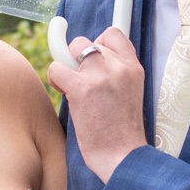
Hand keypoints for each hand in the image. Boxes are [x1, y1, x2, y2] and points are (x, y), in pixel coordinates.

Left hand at [45, 26, 147, 181]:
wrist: (122, 156)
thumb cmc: (120, 131)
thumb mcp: (129, 93)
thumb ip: (114, 73)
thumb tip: (85, 59)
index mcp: (134, 68)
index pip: (113, 34)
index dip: (98, 41)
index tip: (89, 54)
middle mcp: (119, 66)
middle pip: (88, 41)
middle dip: (79, 59)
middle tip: (82, 81)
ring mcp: (101, 75)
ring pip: (72, 49)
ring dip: (67, 67)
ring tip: (72, 88)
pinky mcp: (82, 88)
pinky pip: (57, 67)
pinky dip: (55, 79)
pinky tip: (64, 92)